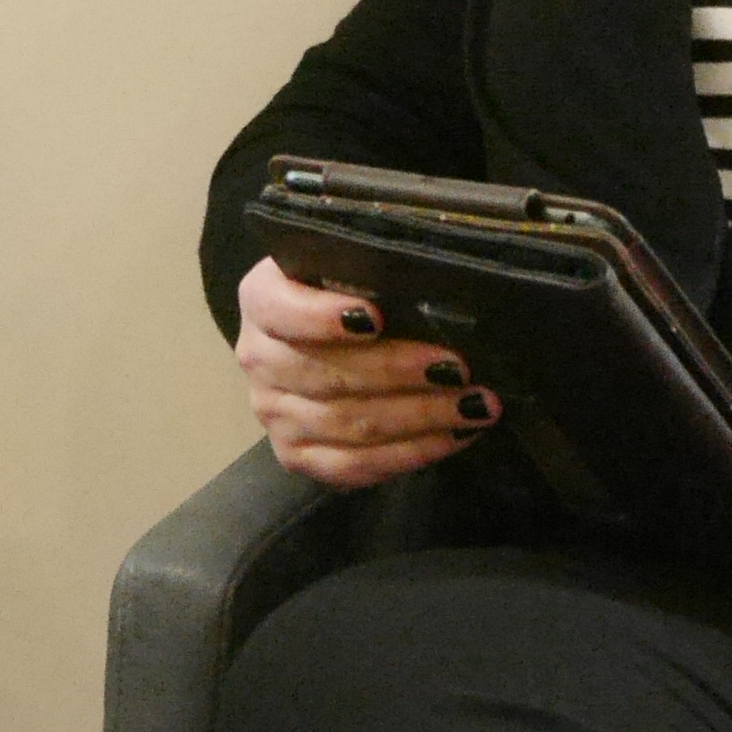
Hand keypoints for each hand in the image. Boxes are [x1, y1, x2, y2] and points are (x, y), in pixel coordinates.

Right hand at [233, 257, 498, 488]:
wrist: (316, 342)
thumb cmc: (347, 293)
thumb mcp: (348, 265)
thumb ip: (372, 267)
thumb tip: (436, 279)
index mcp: (261, 299)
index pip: (280, 311)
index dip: (323, 318)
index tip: (376, 318)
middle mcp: (257, 358)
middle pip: (327, 375)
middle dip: (399, 373)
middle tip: (458, 368)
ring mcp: (273, 413)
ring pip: (347, 425)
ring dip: (418, 418)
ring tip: (474, 405)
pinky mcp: (295, 456)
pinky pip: (351, 466)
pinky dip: (407, 454)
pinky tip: (451, 437)